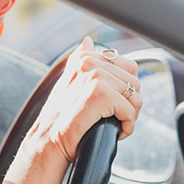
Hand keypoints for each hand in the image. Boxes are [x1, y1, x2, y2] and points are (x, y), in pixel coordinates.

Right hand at [0, 37, 140, 183]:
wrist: (47, 143)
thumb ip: (80, 59)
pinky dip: (128, 126)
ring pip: (135, 96)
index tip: (115, 105)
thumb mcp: (69, 83)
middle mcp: (89, 62)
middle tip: (117, 119)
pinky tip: (116, 132)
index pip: (128, 66)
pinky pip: (130, 110)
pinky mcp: (99, 94)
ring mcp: (94, 77)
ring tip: (116, 125)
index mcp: (84, 57)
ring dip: (131, 116)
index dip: (127, 89)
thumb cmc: (59, 118)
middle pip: (135, 81)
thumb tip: (87, 40)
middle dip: (131, 104)